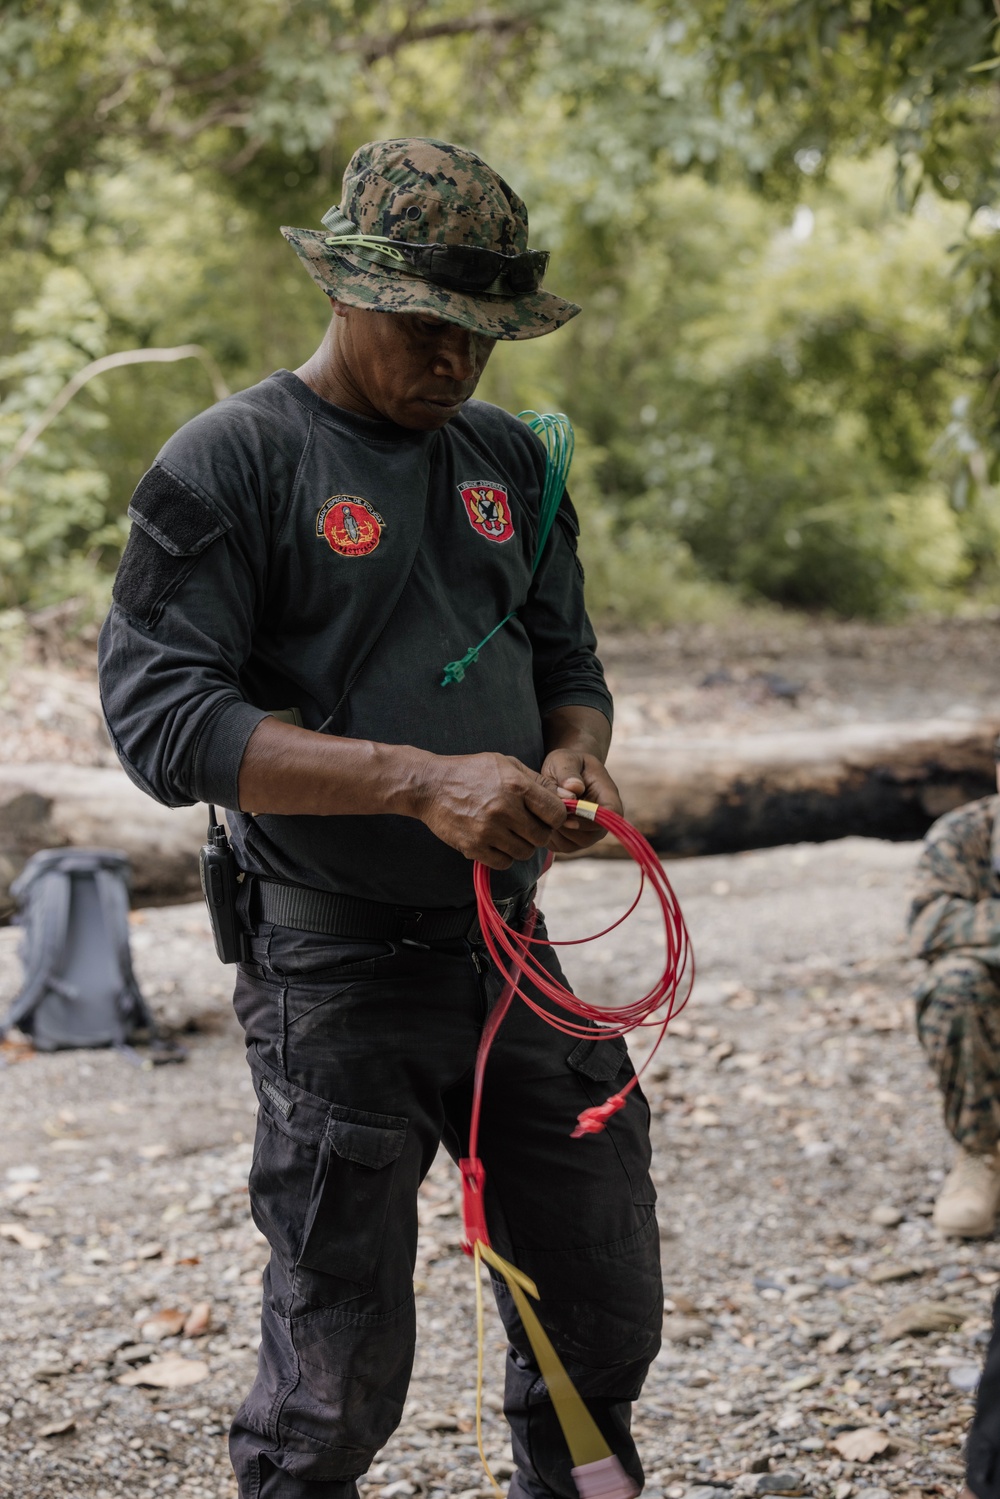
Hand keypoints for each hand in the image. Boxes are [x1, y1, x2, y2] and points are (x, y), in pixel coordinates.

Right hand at [417, 751, 569, 869]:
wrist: (430, 785)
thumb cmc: (472, 772)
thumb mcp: (507, 765)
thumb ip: (539, 782)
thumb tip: (570, 797)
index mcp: (516, 785)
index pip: (556, 814)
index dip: (556, 817)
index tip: (547, 815)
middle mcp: (504, 809)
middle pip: (542, 836)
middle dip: (539, 832)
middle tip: (526, 824)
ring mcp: (488, 830)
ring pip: (524, 852)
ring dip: (521, 845)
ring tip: (509, 831)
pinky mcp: (473, 847)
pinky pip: (504, 862)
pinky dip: (504, 856)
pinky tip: (495, 841)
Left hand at [539, 748, 622, 853]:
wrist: (561, 774)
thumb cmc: (566, 764)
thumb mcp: (564, 759)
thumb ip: (568, 772)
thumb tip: (574, 788)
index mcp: (609, 798)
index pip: (611, 816)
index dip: (590, 819)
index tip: (567, 813)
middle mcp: (602, 822)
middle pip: (588, 836)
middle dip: (565, 824)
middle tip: (545, 807)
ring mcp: (587, 835)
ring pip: (572, 843)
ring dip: (554, 828)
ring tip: (543, 807)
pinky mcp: (571, 843)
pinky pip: (559, 845)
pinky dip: (546, 833)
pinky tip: (540, 815)